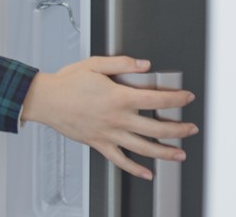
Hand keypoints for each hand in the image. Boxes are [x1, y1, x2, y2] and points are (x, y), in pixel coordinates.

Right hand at [21, 56, 197, 180]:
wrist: (45, 99)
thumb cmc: (66, 83)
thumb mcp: (94, 64)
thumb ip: (122, 63)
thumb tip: (143, 65)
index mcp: (119, 97)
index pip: (157, 100)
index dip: (176, 99)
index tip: (186, 97)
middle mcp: (117, 118)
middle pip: (157, 128)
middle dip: (179, 129)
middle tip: (190, 128)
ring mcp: (109, 133)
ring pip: (144, 148)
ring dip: (165, 152)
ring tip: (180, 154)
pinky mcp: (99, 143)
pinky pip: (120, 160)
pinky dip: (135, 169)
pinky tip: (146, 172)